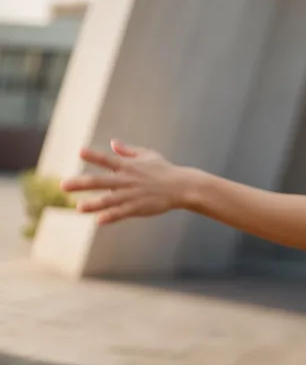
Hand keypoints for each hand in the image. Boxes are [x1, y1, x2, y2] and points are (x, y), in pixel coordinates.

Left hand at [60, 140, 192, 224]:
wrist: (182, 186)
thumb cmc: (165, 170)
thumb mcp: (148, 155)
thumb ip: (128, 151)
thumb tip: (112, 143)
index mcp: (129, 166)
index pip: (108, 160)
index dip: (94, 155)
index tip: (80, 152)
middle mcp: (128, 180)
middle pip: (101, 181)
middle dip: (81, 183)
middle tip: (63, 185)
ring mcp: (133, 194)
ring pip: (110, 200)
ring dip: (94, 204)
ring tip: (79, 208)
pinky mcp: (139, 207)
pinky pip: (122, 213)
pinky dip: (111, 216)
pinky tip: (99, 221)